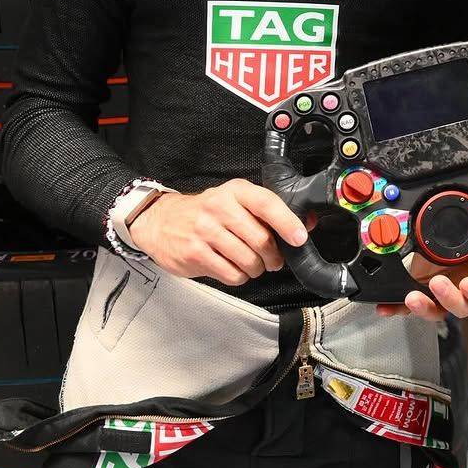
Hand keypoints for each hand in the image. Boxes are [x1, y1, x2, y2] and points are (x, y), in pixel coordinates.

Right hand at [129, 179, 307, 286]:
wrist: (160, 221)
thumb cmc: (205, 212)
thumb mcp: (234, 201)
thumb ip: (266, 212)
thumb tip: (307, 223)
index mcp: (235, 191)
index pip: (267, 204)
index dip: (287, 222)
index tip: (299, 238)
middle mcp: (219, 207)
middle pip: (260, 238)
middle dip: (273, 256)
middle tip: (273, 261)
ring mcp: (205, 230)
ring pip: (248, 260)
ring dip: (257, 269)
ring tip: (253, 265)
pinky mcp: (195, 253)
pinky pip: (231, 273)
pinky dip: (239, 276)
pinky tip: (235, 269)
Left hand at [375, 253, 467, 322]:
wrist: (456, 245)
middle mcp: (465, 295)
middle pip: (462, 308)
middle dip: (449, 297)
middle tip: (437, 283)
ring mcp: (443, 299)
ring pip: (437, 312)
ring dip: (424, 307)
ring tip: (412, 298)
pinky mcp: (424, 298)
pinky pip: (410, 309)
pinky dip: (397, 308)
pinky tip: (386, 308)